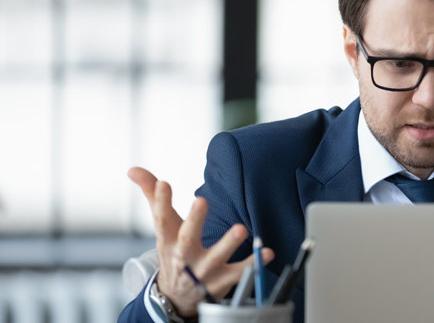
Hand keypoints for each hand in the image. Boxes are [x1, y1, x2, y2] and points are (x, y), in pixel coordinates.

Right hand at [128, 167, 274, 316]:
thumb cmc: (173, 252)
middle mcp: (184, 255)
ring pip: (216, 257)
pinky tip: (266, 252)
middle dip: (194, 220)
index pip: (162, 219)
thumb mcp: (163, 227)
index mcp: (168, 240)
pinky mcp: (221, 281)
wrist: (177, 296)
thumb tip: (133, 170)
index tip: (164, 183)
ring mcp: (203, 270)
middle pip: (187, 238)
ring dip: (228, 243)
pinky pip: (239, 273)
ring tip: (241, 228)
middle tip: (201, 200)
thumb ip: (152, 196)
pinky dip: (253, 264)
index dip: (160, 201)